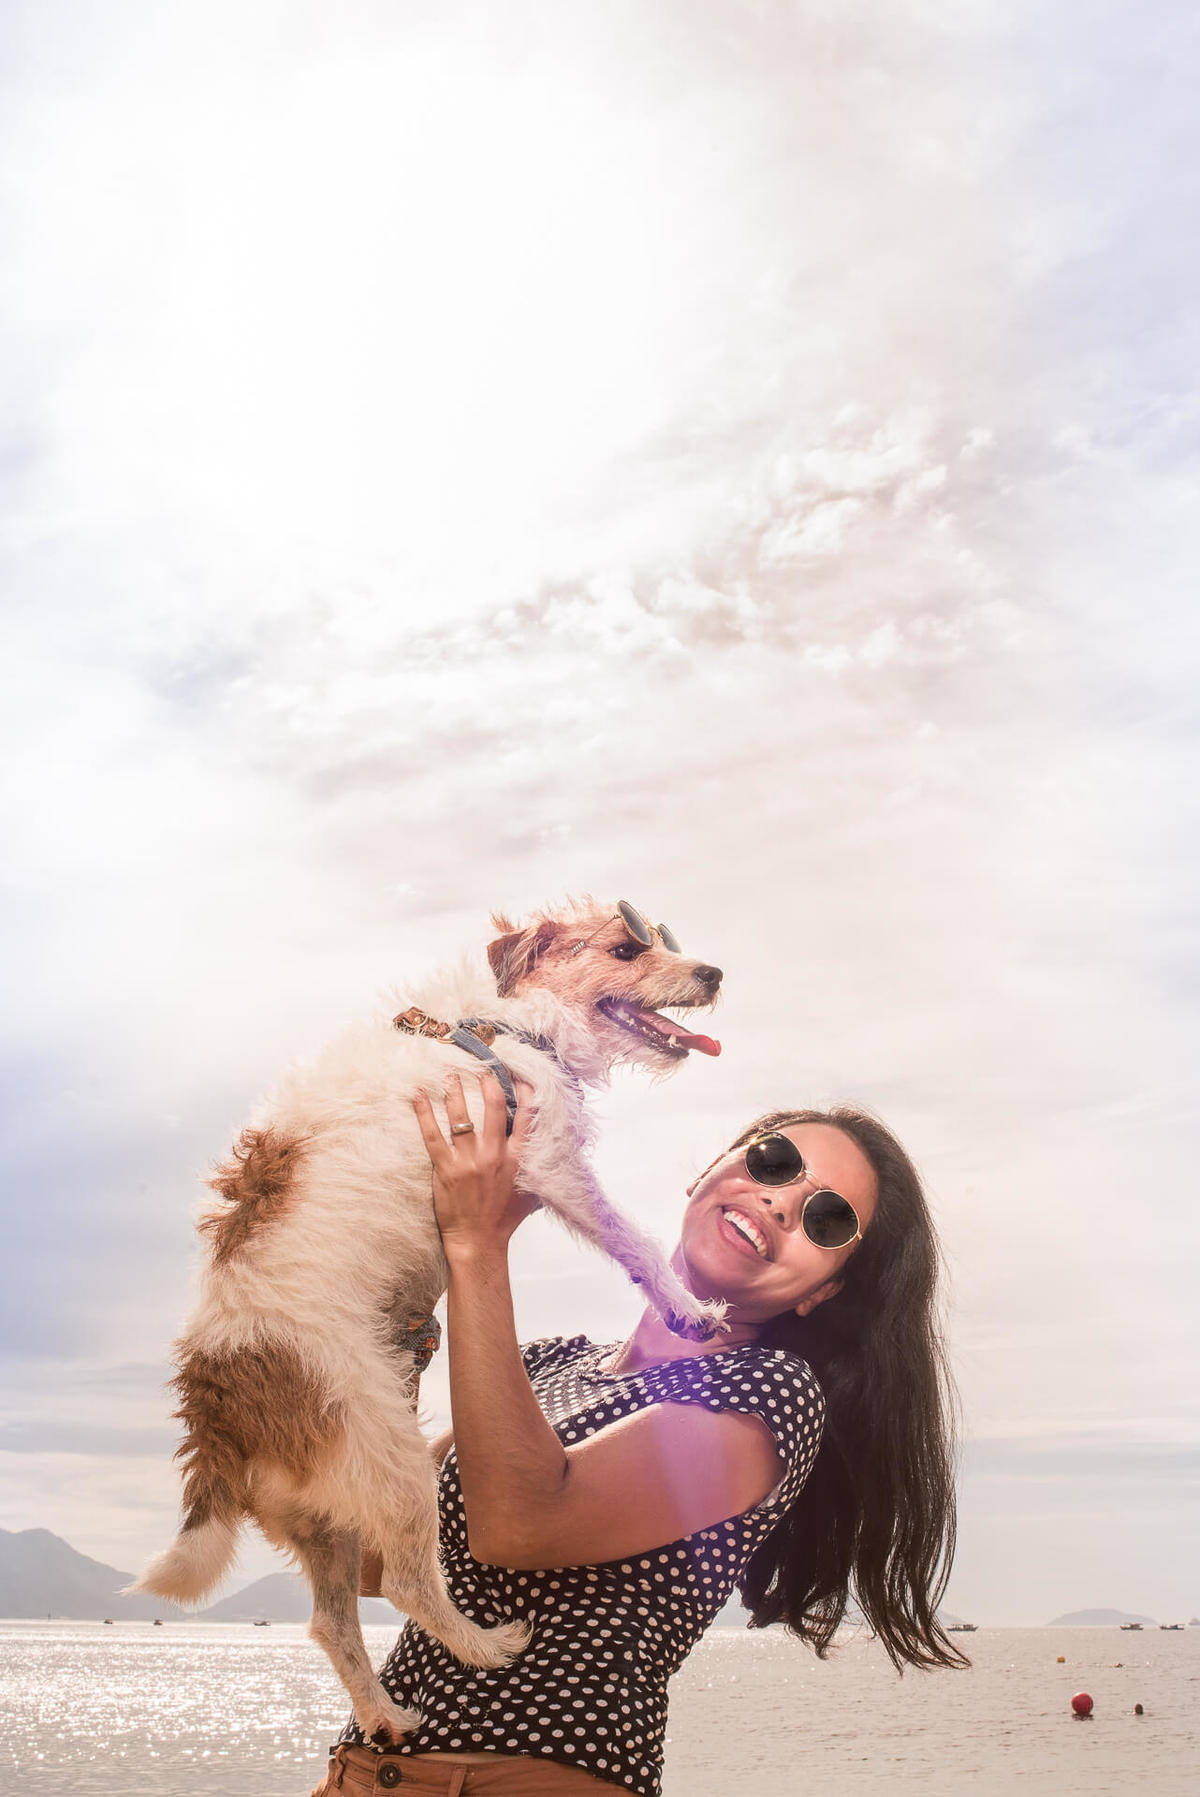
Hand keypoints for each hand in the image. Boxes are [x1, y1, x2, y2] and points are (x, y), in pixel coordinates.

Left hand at [412, 1070, 537, 1260]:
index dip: (524, 1092)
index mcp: (518, 1159)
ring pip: (462, 1118)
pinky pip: (433, 1136)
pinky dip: (424, 1113)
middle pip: (494, 1108)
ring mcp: (469, 1162)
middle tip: (481, 1067)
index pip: (526, 1117)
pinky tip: (417, 1095)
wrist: (480, 1242)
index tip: (519, 1075)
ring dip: (455, 1091)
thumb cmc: (505, 1218)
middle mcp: (495, 1156)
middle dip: (488, 1082)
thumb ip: (541, 1168)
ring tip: (449, 1075)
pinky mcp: (446, 1170)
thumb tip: (559, 1152)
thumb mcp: (532, 1192)